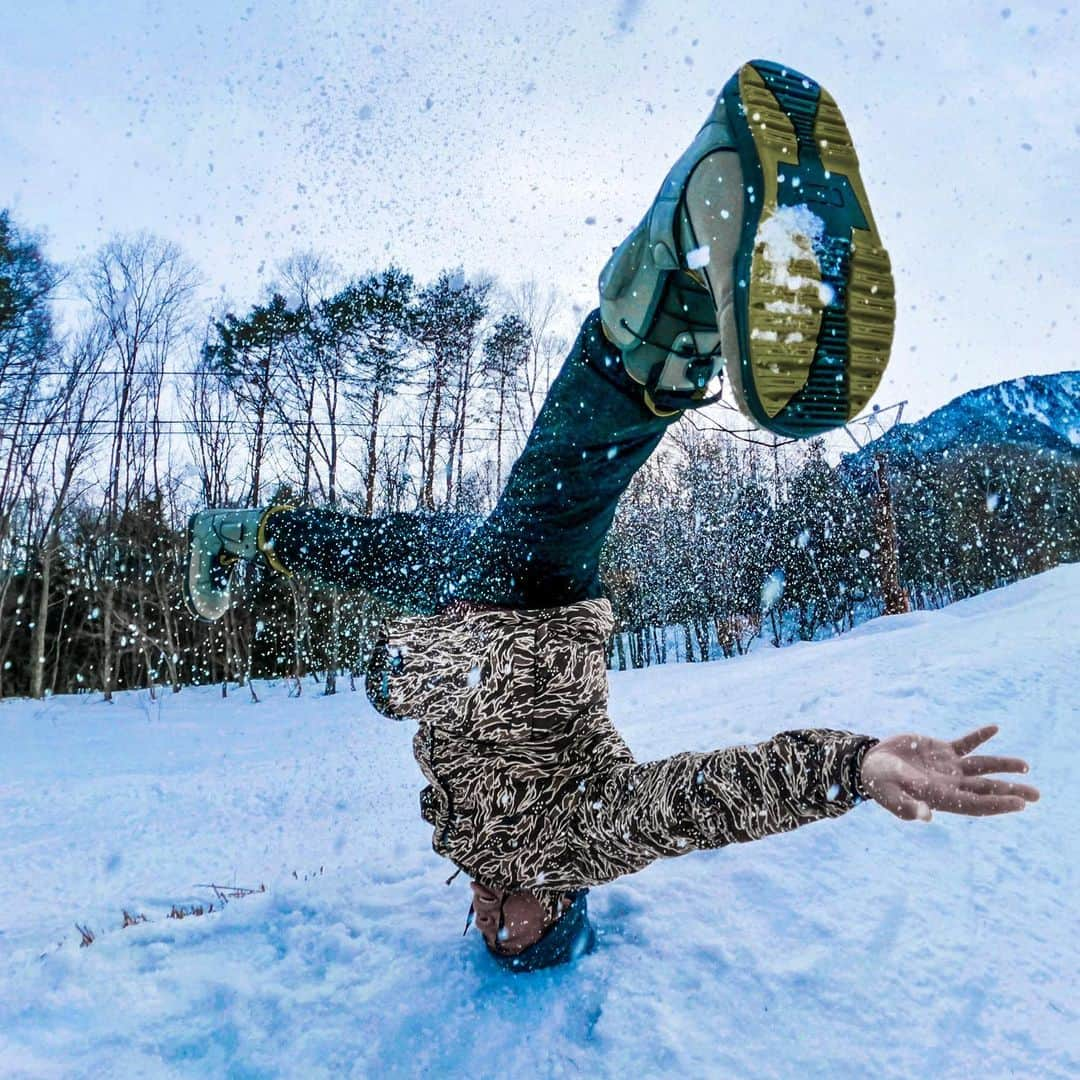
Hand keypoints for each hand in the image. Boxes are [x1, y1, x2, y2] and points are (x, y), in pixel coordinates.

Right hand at [860, 724, 1038, 821]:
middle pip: (986, 788)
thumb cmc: (879, 783)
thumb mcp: (889, 794)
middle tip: (1037, 795)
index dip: (997, 804)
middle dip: (1011, 791)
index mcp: (941, 797)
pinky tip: (995, 728)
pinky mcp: (941, 750)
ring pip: (982, 766)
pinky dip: (979, 736)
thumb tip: (926, 816)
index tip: (1019, 803)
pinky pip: (965, 744)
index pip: (976, 804)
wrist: (870, 765)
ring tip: (1026, 766)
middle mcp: (950, 783)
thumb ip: (906, 805)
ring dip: (1003, 766)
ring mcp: (948, 766)